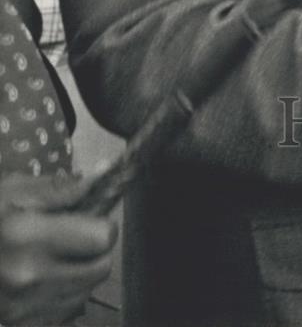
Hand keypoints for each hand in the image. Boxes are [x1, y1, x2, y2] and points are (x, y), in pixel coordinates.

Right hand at [0, 173, 116, 325]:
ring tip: (54, 260)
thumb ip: (62, 188)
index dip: (100, 225)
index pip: (102, 238)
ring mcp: (24, 309)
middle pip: (101, 268)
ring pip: (86, 293)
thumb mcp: (13, 191)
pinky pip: (65, 313)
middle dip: (94, 252)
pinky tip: (43, 281)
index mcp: (29, 237)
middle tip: (74, 240)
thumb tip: (104, 173)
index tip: (88, 221)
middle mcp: (29, 278)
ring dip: (79, 276)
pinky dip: (62, 297)